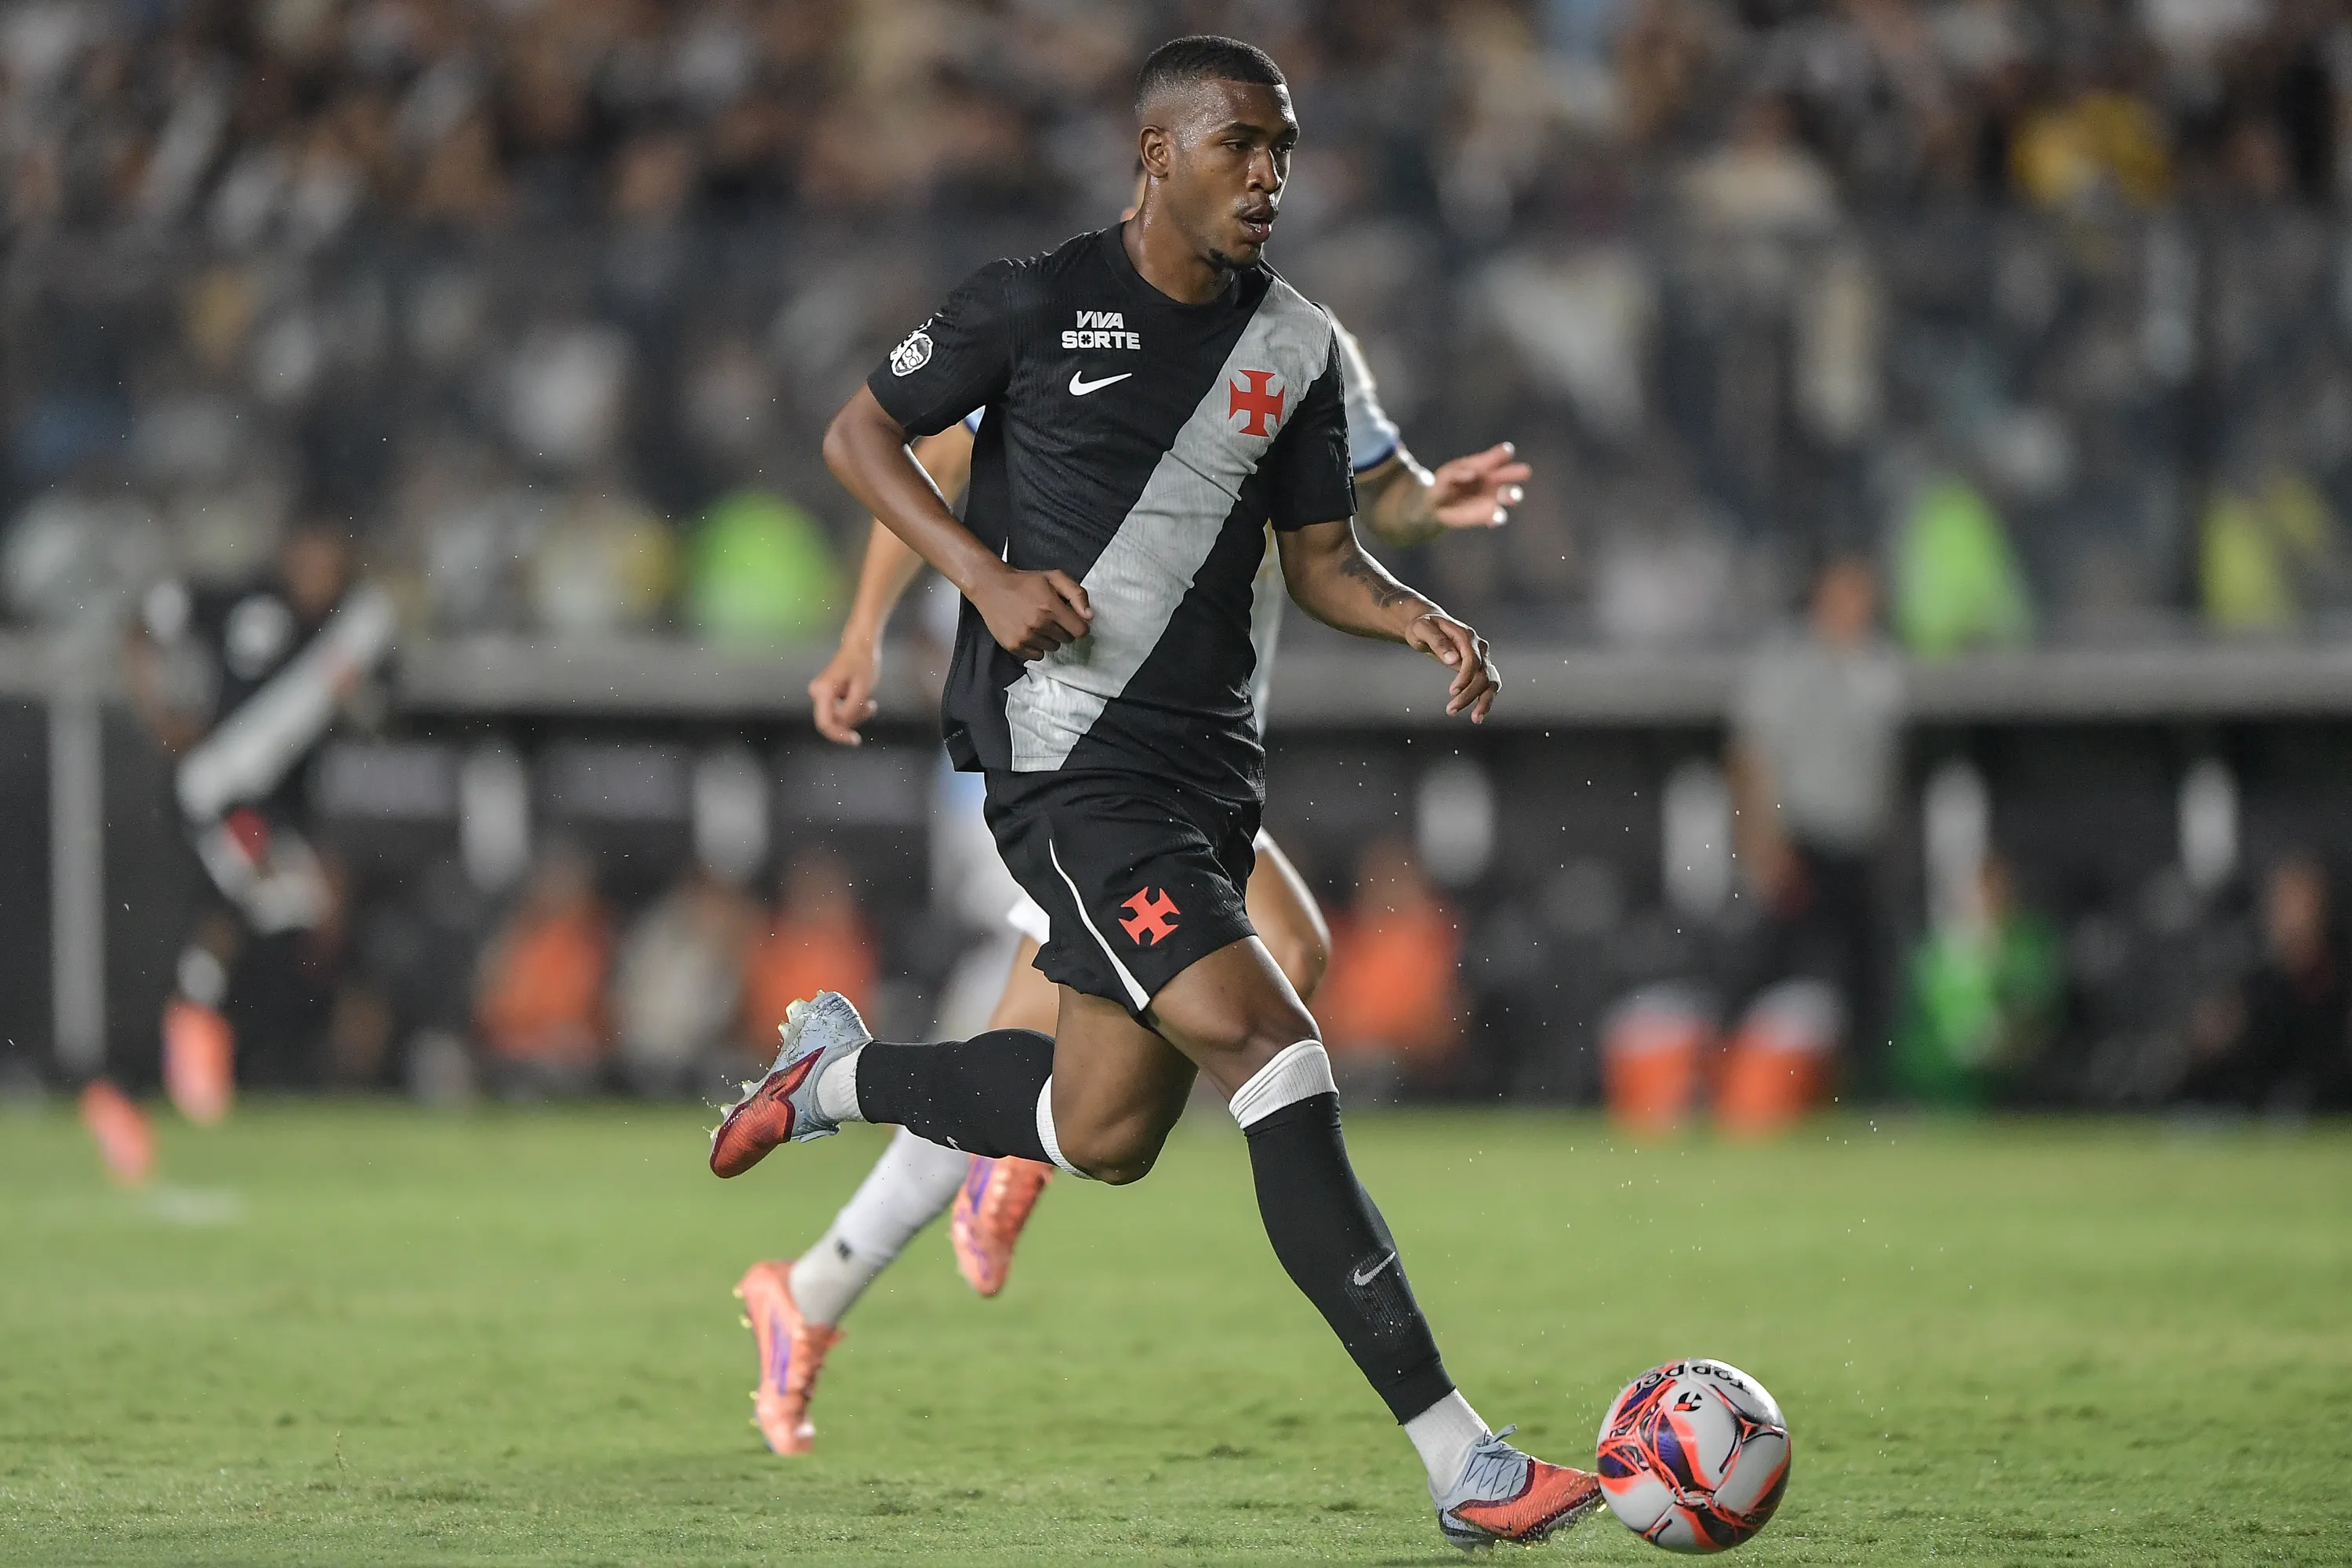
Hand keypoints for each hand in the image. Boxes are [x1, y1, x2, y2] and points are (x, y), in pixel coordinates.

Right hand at [808, 638, 880, 744]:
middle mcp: (817, 692)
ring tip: (870, 702)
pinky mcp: (826, 695)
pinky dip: (854, 710)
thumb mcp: (863, 691)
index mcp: (823, 690)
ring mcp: (820, 694)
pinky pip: (839, 712)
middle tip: (871, 706)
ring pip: (838, 718)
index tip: (856, 740)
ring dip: (856, 715)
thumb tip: (842, 727)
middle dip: (853, 720)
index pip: (825, 723)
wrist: (860, 645)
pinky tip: (865, 700)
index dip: (839, 736)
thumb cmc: (863, 664)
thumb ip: (851, 711)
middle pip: (833, 722)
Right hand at [971, 565, 1092, 658]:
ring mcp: (1025, 636)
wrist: (991, 586)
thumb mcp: (1054, 578)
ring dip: (1049, 638)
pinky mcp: (1013, 645)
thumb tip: (1089, 616)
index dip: (1078, 624)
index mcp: (1050, 606)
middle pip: (1067, 640)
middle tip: (1049, 617)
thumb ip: (1077, 594)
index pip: (1080, 631)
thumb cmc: (1025, 581)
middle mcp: (1038, 623)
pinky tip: (1028, 631)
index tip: (1070, 619)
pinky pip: (1037, 656)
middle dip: (1063, 629)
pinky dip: (1036, 646)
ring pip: (1052, 648)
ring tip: (1036, 622)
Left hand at [1403, 612, 1498, 721]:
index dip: (1465, 676)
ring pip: (1490, 682)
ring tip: (1475, 719)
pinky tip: (1477, 715)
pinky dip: (1485, 700)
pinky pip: (1487, 685)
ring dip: (1484, 701)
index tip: (1452, 692)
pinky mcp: (1479, 668)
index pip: (1473, 658)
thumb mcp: (1422, 629)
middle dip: (1469, 694)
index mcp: (1466, 635)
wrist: (1428, 626)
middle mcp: (1478, 646)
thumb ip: (1437, 641)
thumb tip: (1453, 659)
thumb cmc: (1423, 626)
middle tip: (1451, 710)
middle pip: (1483, 674)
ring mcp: (1481, 657)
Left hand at [1423, 442, 1530, 529]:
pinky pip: (1497, 517)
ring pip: (1508, 495)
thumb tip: (1472, 473)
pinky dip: (1496, 518)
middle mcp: (1492, 480)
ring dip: (1511, 495)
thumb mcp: (1446, 475)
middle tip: (1524, 471)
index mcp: (1483, 465)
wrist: (1435, 508)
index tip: (1507, 451)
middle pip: (1509, 474)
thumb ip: (1457, 472)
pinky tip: (1492, 519)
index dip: (1503, 453)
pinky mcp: (1487, 515)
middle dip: (1517, 472)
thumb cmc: (1441, 486)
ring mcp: (1492, 497)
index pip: (1497, 456)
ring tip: (1512, 496)